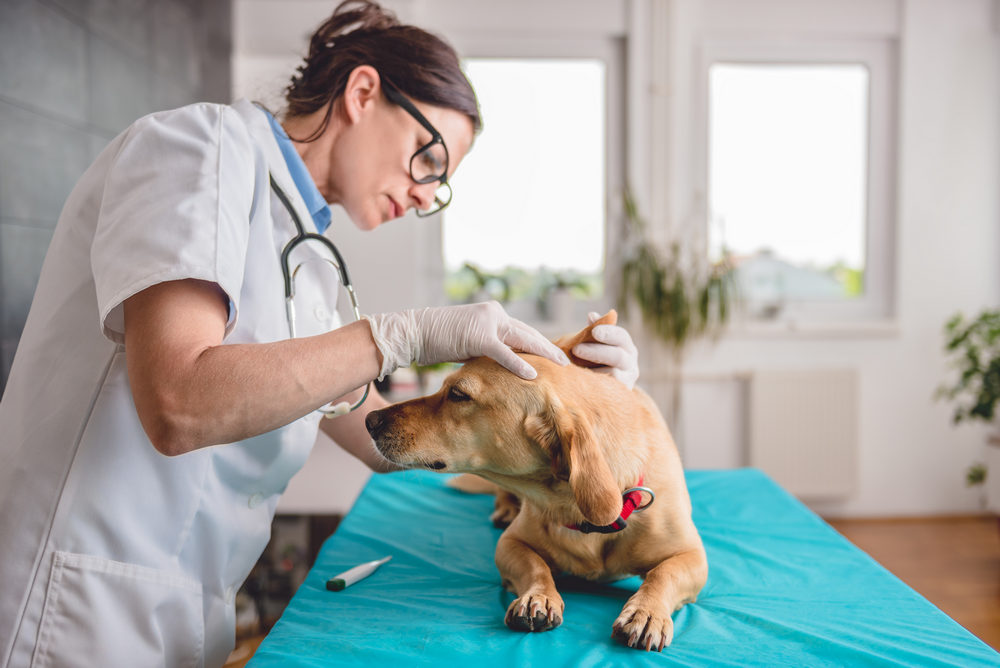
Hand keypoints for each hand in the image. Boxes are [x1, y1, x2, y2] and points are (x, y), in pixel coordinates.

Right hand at [364, 301, 569, 379]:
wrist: (414, 332)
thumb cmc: (438, 340)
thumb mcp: (469, 343)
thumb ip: (489, 349)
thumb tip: (504, 365)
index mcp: (495, 316)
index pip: (525, 332)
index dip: (543, 345)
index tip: (560, 357)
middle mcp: (495, 315)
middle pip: (530, 334)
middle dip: (552, 349)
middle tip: (572, 362)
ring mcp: (487, 323)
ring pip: (523, 340)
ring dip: (545, 354)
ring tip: (564, 367)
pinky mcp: (477, 336)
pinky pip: (503, 352)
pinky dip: (518, 364)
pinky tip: (533, 374)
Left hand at [570, 312, 638, 388]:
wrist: (599, 389)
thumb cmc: (594, 360)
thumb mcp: (594, 343)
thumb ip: (594, 329)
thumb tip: (592, 315)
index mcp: (626, 346)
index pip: (622, 337)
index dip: (609, 333)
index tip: (594, 331)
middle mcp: (631, 364)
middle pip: (618, 356)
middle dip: (596, 352)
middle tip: (576, 349)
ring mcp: (628, 381)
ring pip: (613, 374)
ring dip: (592, 369)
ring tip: (573, 366)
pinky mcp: (619, 395)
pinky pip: (607, 389)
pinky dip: (593, 383)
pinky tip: (579, 379)